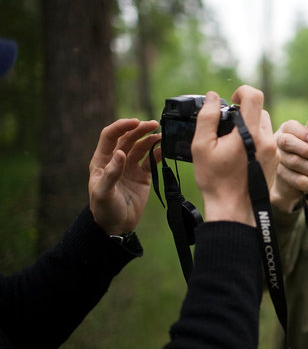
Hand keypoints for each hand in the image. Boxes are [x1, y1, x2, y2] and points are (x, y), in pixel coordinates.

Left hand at [88, 119, 160, 234]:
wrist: (117, 226)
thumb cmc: (104, 210)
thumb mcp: (103, 193)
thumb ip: (111, 172)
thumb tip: (120, 152)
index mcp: (102, 160)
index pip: (110, 136)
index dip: (122, 126)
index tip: (135, 122)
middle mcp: (116, 160)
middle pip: (128, 138)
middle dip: (140, 129)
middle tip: (153, 124)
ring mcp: (130, 167)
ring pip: (141, 147)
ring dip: (150, 139)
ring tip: (162, 135)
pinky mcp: (143, 175)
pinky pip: (151, 160)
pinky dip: (158, 153)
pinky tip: (165, 148)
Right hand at [191, 87, 276, 225]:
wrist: (233, 208)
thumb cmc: (216, 180)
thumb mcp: (202, 146)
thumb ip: (207, 117)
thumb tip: (213, 97)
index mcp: (251, 133)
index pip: (255, 96)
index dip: (242, 92)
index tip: (232, 101)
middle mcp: (267, 140)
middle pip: (259, 111)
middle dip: (243, 114)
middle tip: (227, 128)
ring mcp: (273, 151)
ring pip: (264, 126)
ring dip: (250, 128)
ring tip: (233, 143)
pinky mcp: (274, 161)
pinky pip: (267, 141)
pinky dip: (255, 141)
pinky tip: (241, 155)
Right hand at [270, 120, 307, 211]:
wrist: (301, 176)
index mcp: (288, 130)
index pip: (290, 127)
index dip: (303, 133)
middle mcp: (279, 142)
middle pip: (286, 142)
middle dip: (306, 149)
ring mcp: (277, 158)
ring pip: (292, 161)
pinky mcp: (279, 173)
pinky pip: (293, 178)